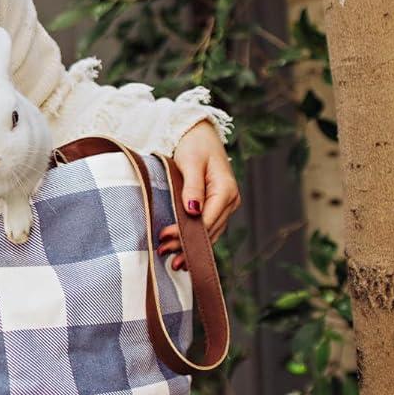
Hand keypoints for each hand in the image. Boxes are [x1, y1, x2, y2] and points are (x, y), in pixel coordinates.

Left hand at [156, 119, 238, 270]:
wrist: (199, 133)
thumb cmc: (194, 144)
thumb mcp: (191, 162)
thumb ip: (192, 187)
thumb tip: (192, 211)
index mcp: (226, 190)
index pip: (206, 220)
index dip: (186, 232)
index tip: (165, 238)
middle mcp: (230, 201)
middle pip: (209, 230)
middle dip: (186, 244)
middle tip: (163, 253)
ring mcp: (226, 205)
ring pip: (210, 233)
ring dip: (191, 246)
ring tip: (172, 260)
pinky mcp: (217, 206)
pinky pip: (208, 227)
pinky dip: (196, 239)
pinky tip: (184, 251)